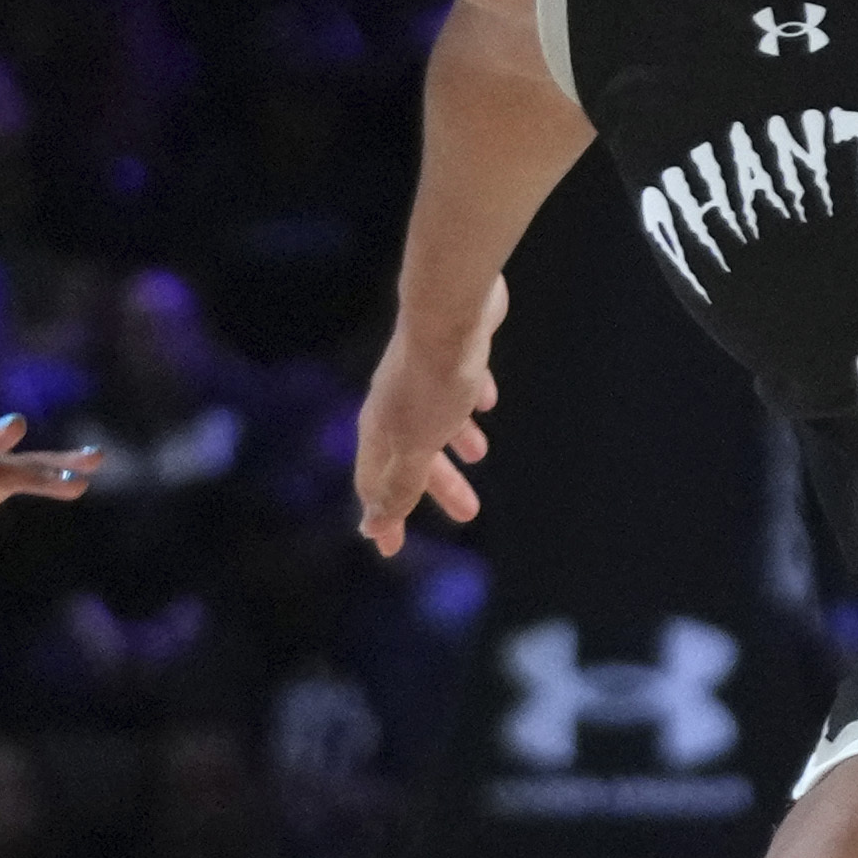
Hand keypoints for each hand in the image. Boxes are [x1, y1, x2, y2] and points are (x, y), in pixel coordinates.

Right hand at [357, 276, 504, 553]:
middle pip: (412, 455)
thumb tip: (372, 526)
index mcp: (381, 430)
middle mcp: (393, 404)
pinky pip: (456, 384)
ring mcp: (418, 376)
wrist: (450, 309)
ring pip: (435, 419)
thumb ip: (399, 485)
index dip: (384, 518)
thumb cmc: (433, 383)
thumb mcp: (417, 446)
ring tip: (481, 454)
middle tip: (469, 511)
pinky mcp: (447, 350)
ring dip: (455, 443)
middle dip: (437, 485)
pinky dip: (468, 401)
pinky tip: (485, 401)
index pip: (375, 485)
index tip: (391, 548)